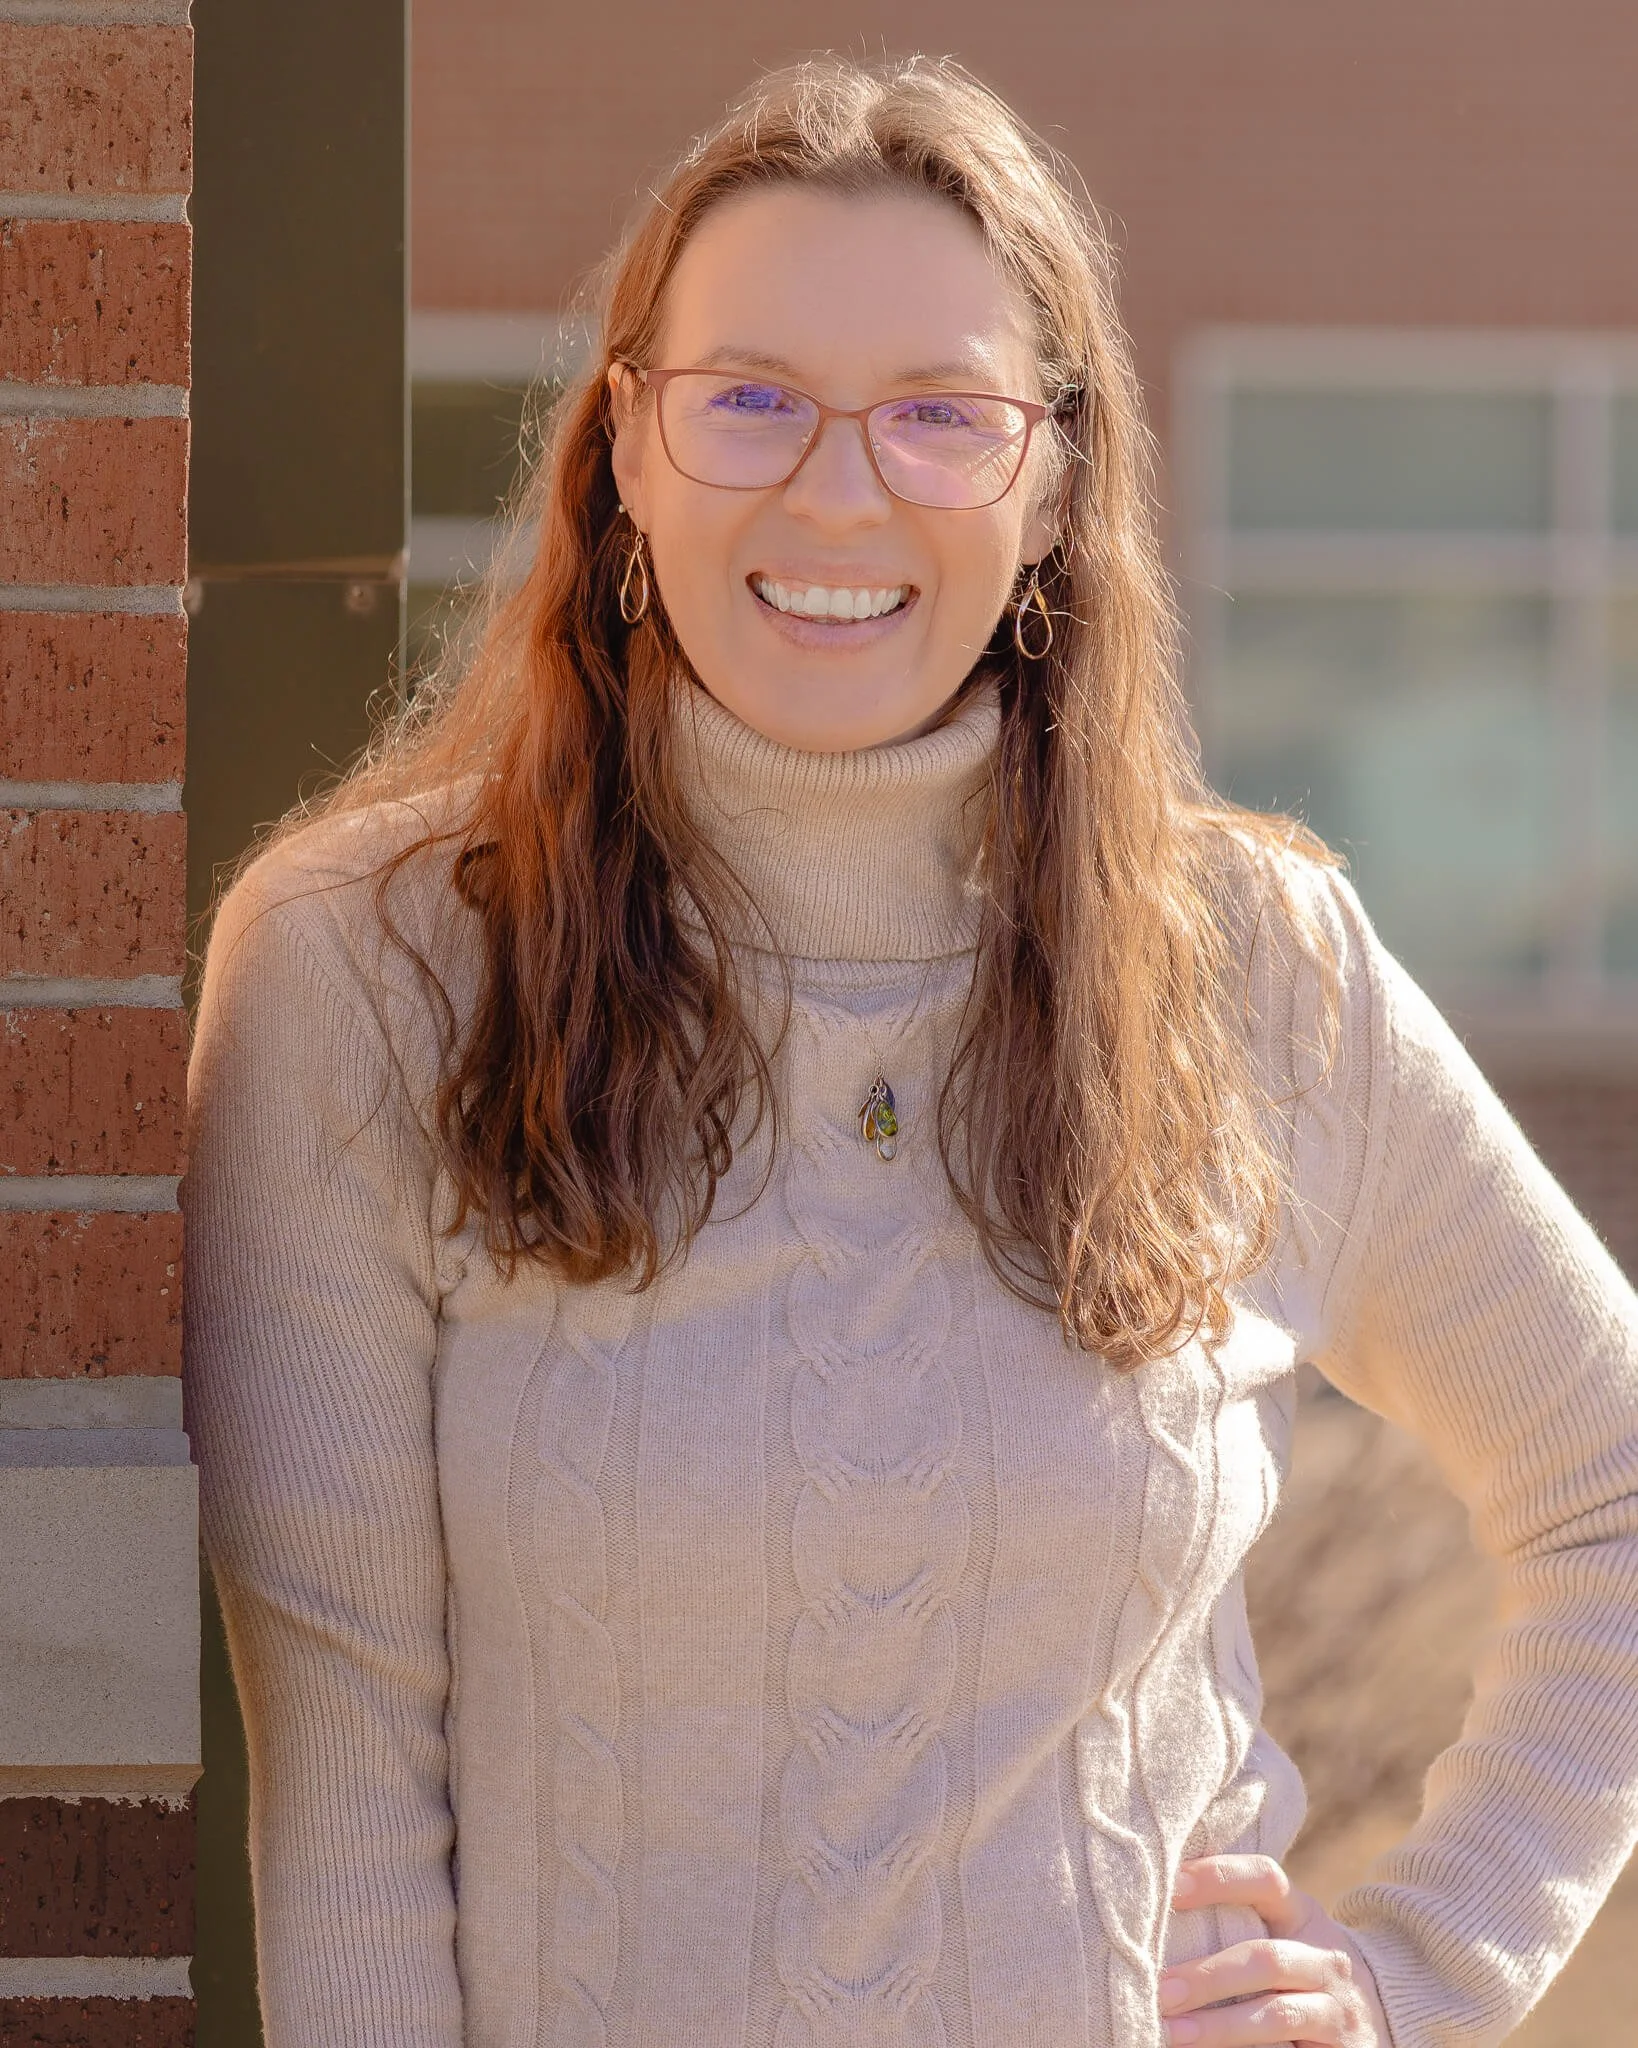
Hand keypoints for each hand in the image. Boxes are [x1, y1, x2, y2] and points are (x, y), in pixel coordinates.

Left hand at [1160, 1854, 1392, 2046]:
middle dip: (1207, 1975)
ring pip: (1277, 2014)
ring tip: (1172, 2033)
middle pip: (1265, 1958)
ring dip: (1219, 2026)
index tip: (1171, 1886)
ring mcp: (1340, 2008)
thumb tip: (1151, 1906)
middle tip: (1158, 1990)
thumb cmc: (1299, 1969)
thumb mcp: (1282, 1933)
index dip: (1219, 1877)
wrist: (1376, 2019)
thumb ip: (1236, 1919)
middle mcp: (1327, 1957)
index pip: (1266, 1878)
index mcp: (1303, 1914)